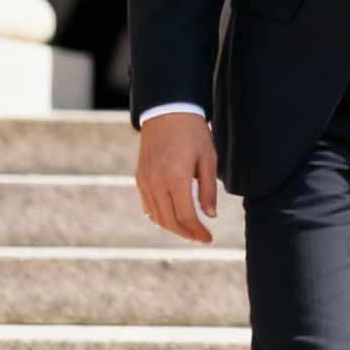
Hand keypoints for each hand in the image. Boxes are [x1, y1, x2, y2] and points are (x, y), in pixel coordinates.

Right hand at [136, 112, 218, 243]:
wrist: (167, 111)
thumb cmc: (193, 132)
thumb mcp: (208, 158)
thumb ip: (208, 190)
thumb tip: (209, 215)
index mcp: (176, 177)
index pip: (186, 216)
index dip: (198, 231)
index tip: (208, 238)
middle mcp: (157, 182)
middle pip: (170, 221)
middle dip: (186, 233)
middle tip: (201, 237)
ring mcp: (145, 181)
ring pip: (157, 217)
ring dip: (173, 227)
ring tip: (189, 229)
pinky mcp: (140, 178)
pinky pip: (148, 206)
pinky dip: (160, 216)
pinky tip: (173, 217)